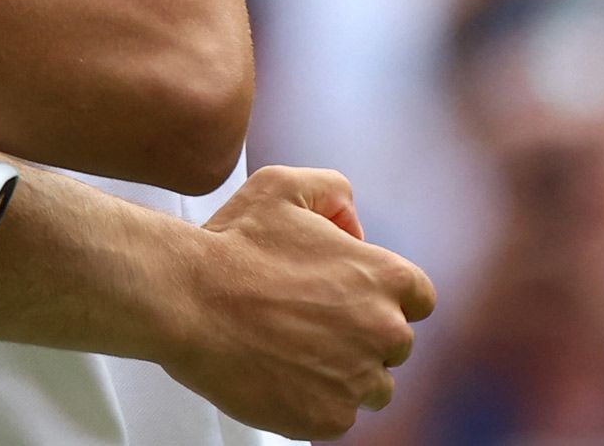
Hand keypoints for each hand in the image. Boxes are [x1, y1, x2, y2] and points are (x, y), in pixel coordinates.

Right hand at [155, 166, 435, 438]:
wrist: (185, 299)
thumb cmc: (230, 245)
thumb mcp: (282, 187)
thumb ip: (332, 192)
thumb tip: (353, 224)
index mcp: (384, 277)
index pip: (418, 298)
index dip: (384, 297)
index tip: (352, 299)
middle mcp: (385, 331)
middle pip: (394, 345)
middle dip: (361, 336)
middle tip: (310, 324)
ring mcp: (358, 380)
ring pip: (372, 386)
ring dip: (344, 373)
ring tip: (294, 353)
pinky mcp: (329, 418)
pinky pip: (337, 416)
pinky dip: (314, 402)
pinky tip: (279, 374)